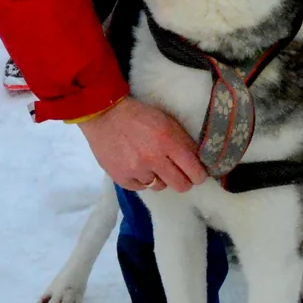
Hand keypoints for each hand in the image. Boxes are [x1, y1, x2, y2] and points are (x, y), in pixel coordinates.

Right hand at [79, 96, 205, 192]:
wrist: (103, 114)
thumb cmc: (139, 114)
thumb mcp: (166, 121)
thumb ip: (182, 141)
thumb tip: (196, 162)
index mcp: (168, 141)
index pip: (194, 170)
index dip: (199, 175)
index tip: (198, 174)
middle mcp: (154, 159)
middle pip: (181, 185)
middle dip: (184, 181)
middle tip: (179, 174)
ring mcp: (137, 170)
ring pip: (160, 186)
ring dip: (160, 177)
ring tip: (152, 164)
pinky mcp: (122, 178)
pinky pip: (141, 188)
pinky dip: (142, 179)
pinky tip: (137, 167)